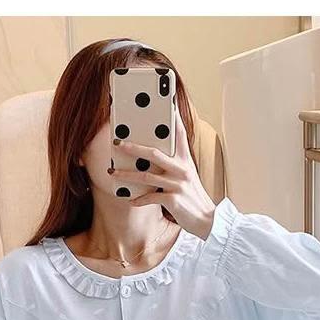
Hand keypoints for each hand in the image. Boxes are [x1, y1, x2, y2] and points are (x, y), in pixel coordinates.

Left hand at [109, 110, 216, 240]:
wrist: (206, 219)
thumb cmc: (192, 196)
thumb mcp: (187, 175)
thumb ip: (173, 164)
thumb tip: (152, 156)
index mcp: (185, 160)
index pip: (178, 133)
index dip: (172, 116)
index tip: (166, 100)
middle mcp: (181, 169)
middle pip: (153, 153)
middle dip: (133, 147)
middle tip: (117, 143)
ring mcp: (177, 184)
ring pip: (146, 176)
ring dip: (127, 175)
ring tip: (113, 173)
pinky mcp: (173, 200)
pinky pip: (150, 197)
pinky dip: (139, 199)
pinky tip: (130, 200)